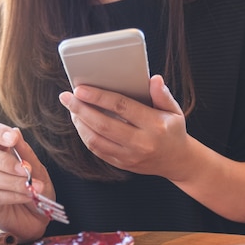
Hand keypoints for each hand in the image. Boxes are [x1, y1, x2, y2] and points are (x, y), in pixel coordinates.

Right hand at [0, 122, 53, 242]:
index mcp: (1, 150)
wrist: (38, 218)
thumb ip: (27, 154)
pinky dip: (14, 195)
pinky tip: (27, 196)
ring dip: (14, 182)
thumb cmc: (37, 190)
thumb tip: (16, 132)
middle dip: (5, 161)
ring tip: (32, 187)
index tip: (13, 138)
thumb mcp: (39, 170)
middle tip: (25, 170)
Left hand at [59, 75, 244, 224]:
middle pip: (104, 125)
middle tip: (67, 98)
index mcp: (154, 125)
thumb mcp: (174, 111)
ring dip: (80, 124)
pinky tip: (81, 124)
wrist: (177, 161)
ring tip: (72, 109)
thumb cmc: (173, 130)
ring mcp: (130, 156)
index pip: (121, 107)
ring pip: (96, 140)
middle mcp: (141, 143)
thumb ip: (162, 95)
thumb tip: (153, 79)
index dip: (98, 97)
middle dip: (81, 110)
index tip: (80, 88)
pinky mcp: (123, 164)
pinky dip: (86, 136)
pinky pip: (98, 151)